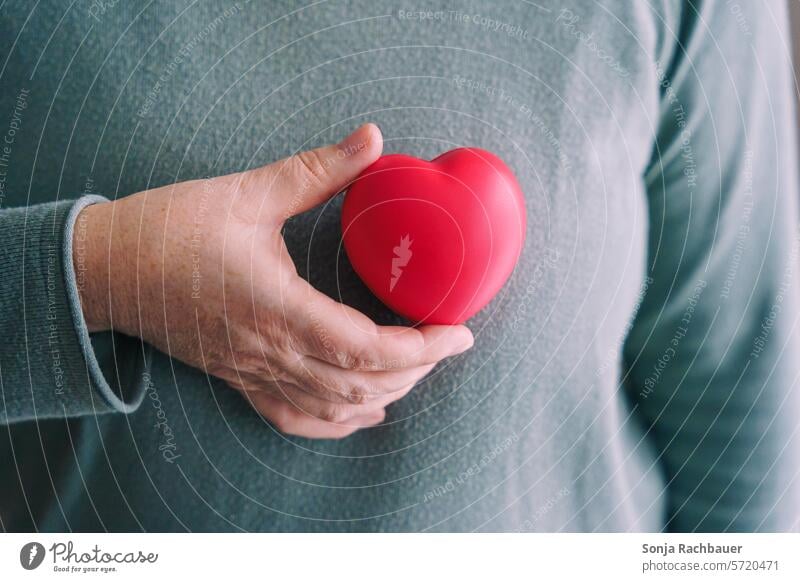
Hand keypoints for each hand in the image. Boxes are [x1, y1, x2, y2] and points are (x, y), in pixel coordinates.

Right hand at [74, 124, 472, 438]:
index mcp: (280, 309)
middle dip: (417, 370)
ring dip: (384, 393)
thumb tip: (373, 137)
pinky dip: (336, 422)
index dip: (423, 348)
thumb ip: (318, 169)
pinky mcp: (239, 377)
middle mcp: (271, 352)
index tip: (459, 332)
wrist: (106, 268)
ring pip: (334, 407)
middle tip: (446, 342)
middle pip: (361, 385)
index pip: (369, 349)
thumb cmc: (172, 229)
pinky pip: (294, 418)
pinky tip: (363, 413)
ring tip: (418, 369)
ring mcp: (254, 371)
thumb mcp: (250, 192)